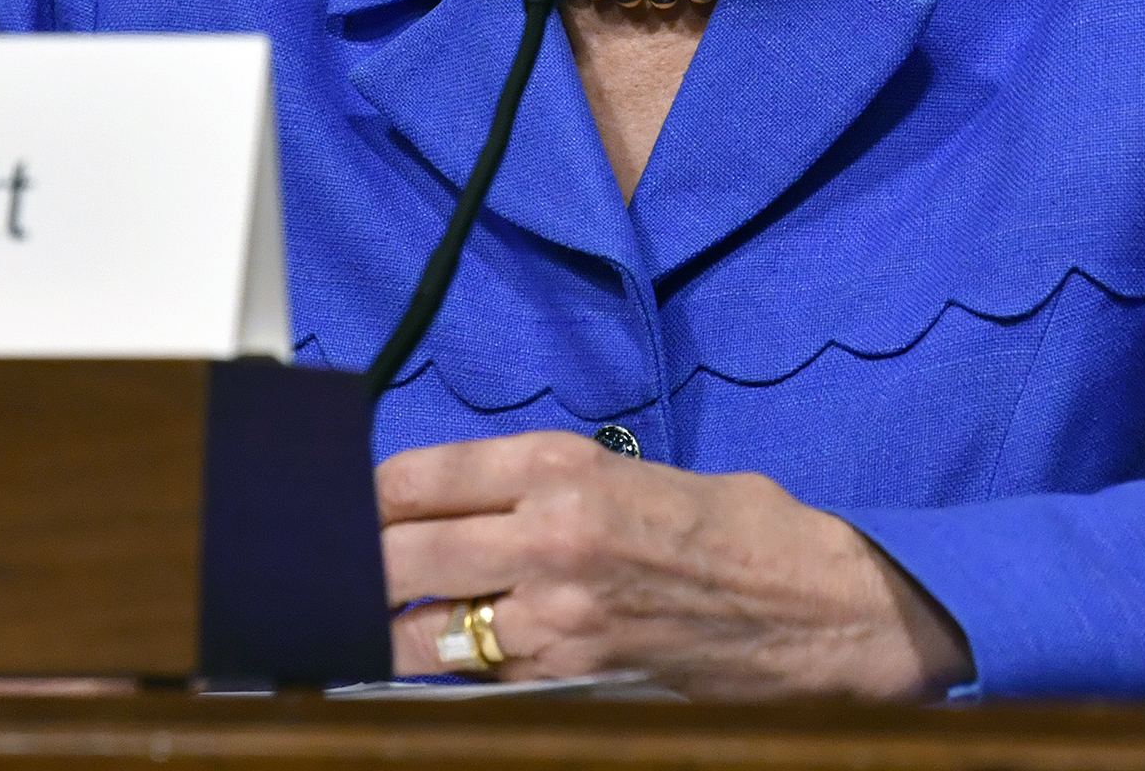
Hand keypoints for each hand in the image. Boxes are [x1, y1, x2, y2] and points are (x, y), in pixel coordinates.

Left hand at [378, 430, 972, 697]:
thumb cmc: (740, 530)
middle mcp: (549, 532)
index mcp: (564, 466)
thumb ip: (547, 484)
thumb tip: (462, 502)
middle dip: (350, 564)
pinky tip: (426, 665)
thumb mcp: (638, 472)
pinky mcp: (575, 675)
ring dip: (383, 630)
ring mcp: (557, 613)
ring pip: (421, 631)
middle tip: (320, 572)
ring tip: (355, 626)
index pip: (418, 476)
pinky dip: (443, 673)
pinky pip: (476, 679)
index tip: (332, 504)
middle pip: (398, 551)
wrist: (824, 606)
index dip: (359, 494)